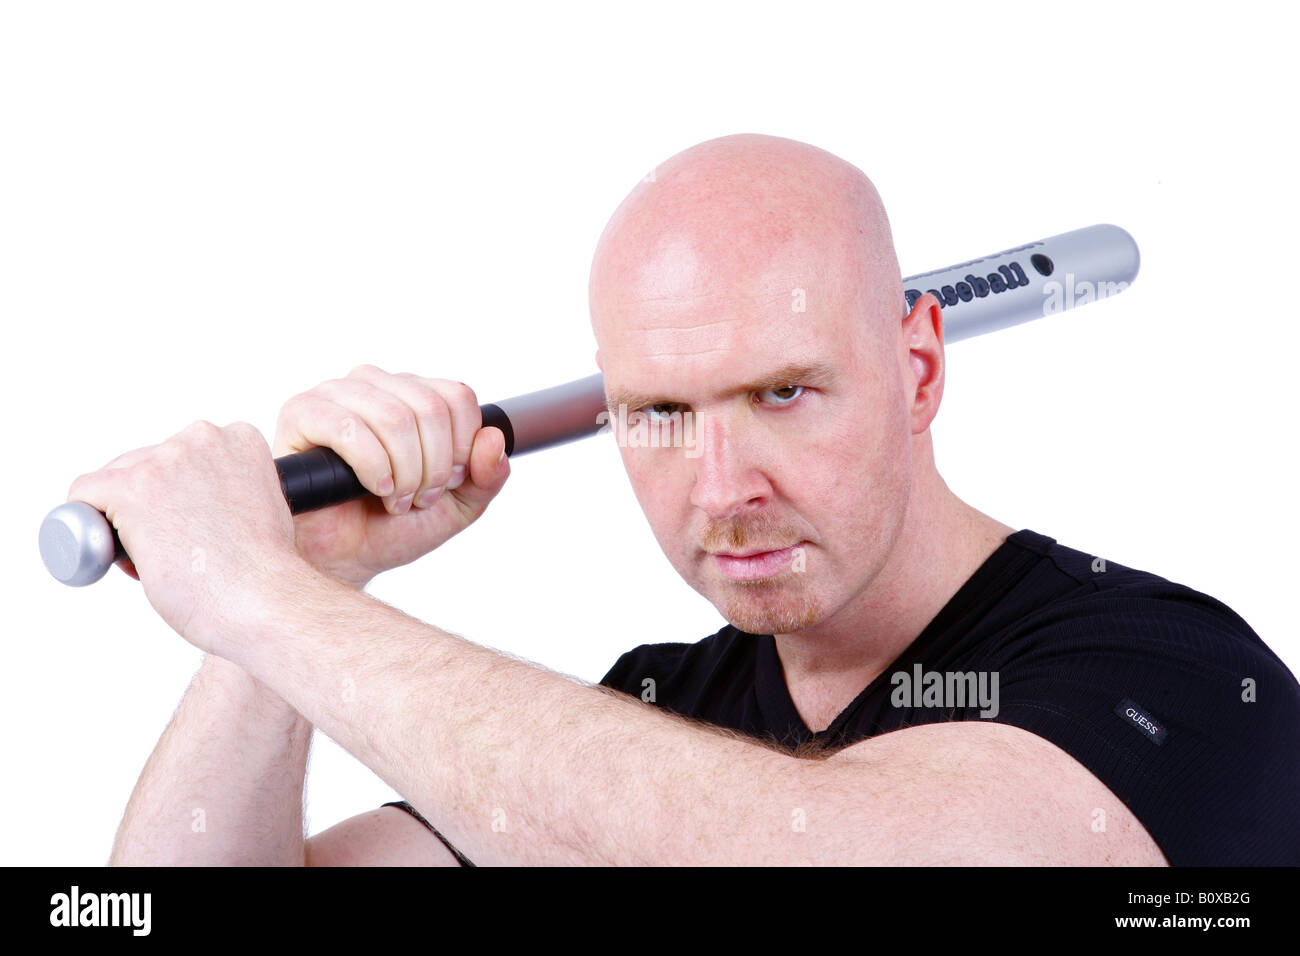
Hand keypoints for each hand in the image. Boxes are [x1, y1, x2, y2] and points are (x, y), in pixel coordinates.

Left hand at [66, 421, 308, 658]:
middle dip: (151, 505)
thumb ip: (227, 488)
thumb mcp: (260, 507)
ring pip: (116, 482)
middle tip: (179, 549)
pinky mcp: (130, 489)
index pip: (185, 455)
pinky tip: (118, 555)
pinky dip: (90, 529)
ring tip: (161, 557)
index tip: (200, 525)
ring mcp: (164, 461)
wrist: (264, 600)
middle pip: (146, 464)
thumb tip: (194, 502)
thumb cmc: (264, 571)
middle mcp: (201, 438)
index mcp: (239, 439)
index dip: (182, 494)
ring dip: (126, 519)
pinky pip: (84, 497)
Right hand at [272, 364, 510, 587]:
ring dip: (404, 472)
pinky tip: (374, 489)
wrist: (345, 558)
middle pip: (430, 408)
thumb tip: (494, 439)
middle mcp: (375, 384)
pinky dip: (373, 468)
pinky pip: (349, 428)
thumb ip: (487, 475)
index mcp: (412, 393)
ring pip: (395, 418)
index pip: (457, 397)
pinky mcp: (301, 414)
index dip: (462, 448)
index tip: (448, 482)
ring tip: (396, 499)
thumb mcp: (460, 505)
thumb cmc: (394, 527)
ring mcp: (335, 394)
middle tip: (419, 498)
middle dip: (434, 467)